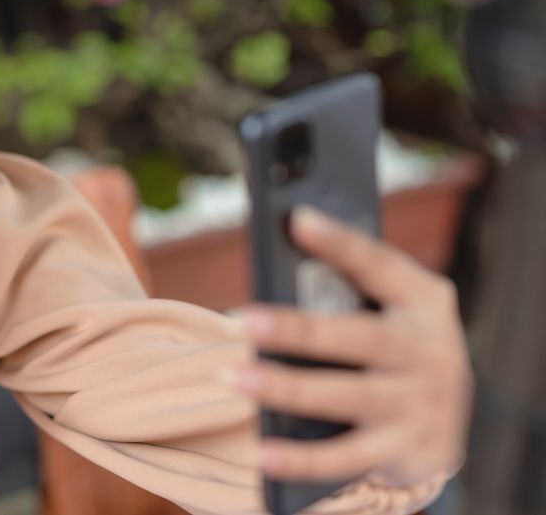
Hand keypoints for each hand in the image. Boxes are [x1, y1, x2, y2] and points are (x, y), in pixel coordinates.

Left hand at [227, 205, 472, 487]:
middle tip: (240, 321)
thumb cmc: (395, 345)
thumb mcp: (390, 308)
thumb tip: (278, 262)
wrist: (449, 425)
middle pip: (356, 337)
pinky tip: (261, 452)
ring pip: (343, 396)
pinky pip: (345, 458)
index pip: (379, 265)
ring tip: (229, 377)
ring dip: (282, 388)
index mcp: (421, 302)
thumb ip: (346, 285)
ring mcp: (417, 405)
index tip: (297, 219)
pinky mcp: (402, 451)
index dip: (339, 243)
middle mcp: (426, 352)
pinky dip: (300, 458)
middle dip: (296, 329)